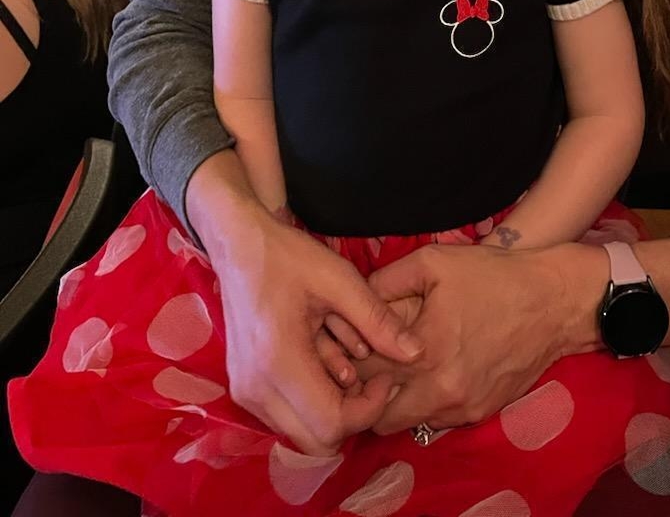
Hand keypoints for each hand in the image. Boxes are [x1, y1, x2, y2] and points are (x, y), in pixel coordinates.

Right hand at [187, 155, 423, 455]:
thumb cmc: (288, 257)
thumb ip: (378, 320)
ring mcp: (246, 392)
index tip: (385, 376)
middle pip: (317, 440)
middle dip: (353, 415)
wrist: (238, 244)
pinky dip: (313, 401)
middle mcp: (256, 388)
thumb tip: (416, 354)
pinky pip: (287, 417)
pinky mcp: (244, 388)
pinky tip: (325, 362)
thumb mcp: (340, 279)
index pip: (332, 423)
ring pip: (302, 434)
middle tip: (371, 377)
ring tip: (348, 363)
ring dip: (333, 409)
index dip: (369, 408)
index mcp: (278, 362)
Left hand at [359, 242, 608, 434]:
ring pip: (404, 421)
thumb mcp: (434, 262)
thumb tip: (352, 301)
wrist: (555, 301)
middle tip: (365, 363)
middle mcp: (439, 390)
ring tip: (396, 368)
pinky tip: (430, 372)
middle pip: (375, 412)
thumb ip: (386, 282)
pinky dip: (424, 402)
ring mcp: (461, 407)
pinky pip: (435, 420)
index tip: (345, 344)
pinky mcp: (479, 413)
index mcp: (423, 350)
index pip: (360, 373)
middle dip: (364, 390)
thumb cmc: (493, 275)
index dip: (346, 359)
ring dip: (393, 400)